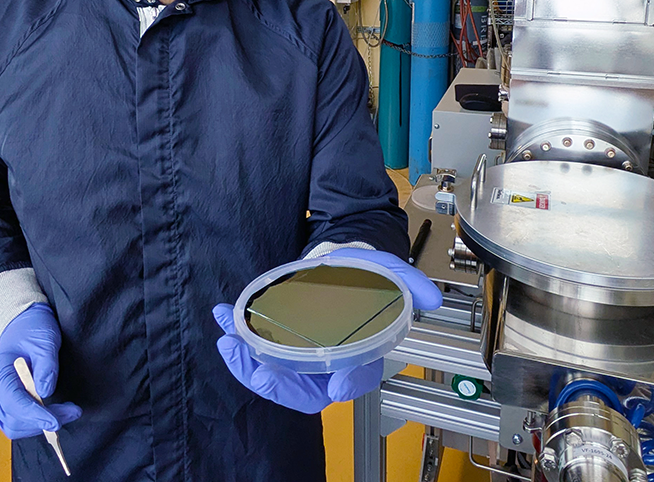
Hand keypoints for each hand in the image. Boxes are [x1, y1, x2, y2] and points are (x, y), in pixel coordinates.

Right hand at [0, 303, 81, 438]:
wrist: (22, 325)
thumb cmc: (30, 330)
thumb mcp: (44, 341)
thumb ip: (45, 365)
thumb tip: (45, 390)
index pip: (14, 403)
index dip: (35, 415)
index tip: (56, 421)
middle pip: (13, 421)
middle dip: (42, 422)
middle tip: (71, 411)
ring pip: (15, 426)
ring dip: (40, 424)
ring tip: (66, 411)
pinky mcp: (6, 403)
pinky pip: (17, 421)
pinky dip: (35, 422)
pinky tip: (53, 412)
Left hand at [212, 248, 442, 413]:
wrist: (336, 262)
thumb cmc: (362, 274)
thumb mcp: (388, 270)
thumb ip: (409, 282)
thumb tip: (431, 299)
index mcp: (358, 353)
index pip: (357, 378)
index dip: (350, 384)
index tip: (338, 385)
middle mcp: (326, 362)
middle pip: (305, 391)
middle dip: (279, 386)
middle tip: (260, 371)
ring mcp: (298, 355)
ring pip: (274, 377)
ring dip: (246, 365)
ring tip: (230, 343)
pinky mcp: (275, 342)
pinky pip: (254, 353)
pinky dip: (236, 341)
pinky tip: (223, 321)